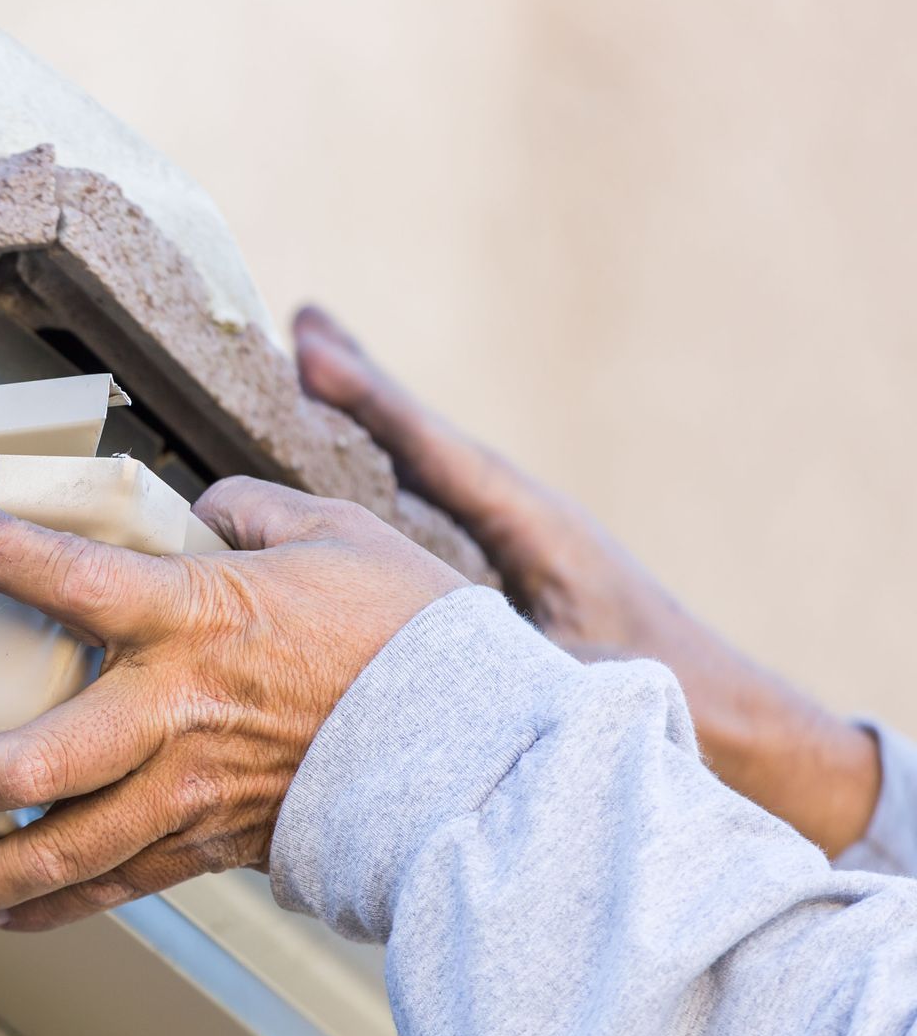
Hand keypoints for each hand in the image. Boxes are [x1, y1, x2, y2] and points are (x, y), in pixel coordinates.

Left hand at [0, 483, 464, 930]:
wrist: (483, 752)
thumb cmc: (412, 633)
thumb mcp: (335, 536)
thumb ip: (247, 516)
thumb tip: (199, 512)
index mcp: (199, 619)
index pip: (70, 579)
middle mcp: (176, 716)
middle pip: (27, 761)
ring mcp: (190, 795)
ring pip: (56, 850)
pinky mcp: (214, 849)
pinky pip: (114, 889)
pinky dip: (46, 907)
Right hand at [292, 305, 880, 856]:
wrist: (730, 714)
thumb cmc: (665, 695)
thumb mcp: (578, 675)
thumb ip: (503, 654)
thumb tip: (418, 634)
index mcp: (537, 526)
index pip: (437, 452)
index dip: (372, 402)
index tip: (311, 353)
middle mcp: (522, 516)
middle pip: (425, 438)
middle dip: (364, 383)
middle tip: (304, 321)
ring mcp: (515, 537)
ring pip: (426, 465)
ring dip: (371, 420)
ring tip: (316, 364)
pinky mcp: (509, 565)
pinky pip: (433, 502)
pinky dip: (390, 469)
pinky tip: (353, 467)